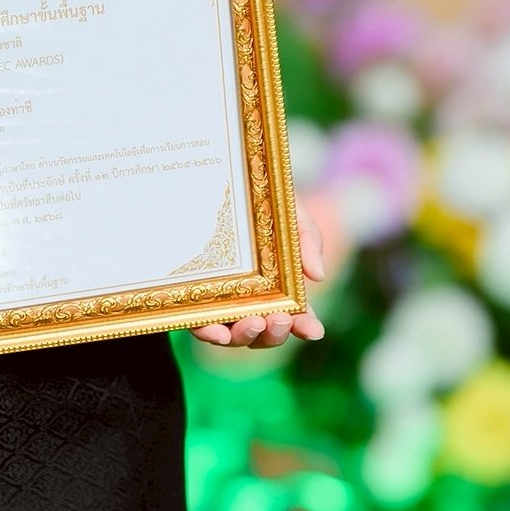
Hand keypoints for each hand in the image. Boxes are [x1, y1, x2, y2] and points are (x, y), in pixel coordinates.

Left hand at [190, 195, 326, 349]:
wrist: (211, 174)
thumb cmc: (256, 195)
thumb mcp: (286, 209)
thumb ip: (307, 237)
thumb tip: (319, 275)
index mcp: (277, 284)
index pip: (295, 315)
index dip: (305, 326)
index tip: (313, 330)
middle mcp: (250, 298)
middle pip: (265, 331)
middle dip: (276, 333)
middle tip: (279, 319)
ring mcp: (221, 300)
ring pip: (235, 334)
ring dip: (247, 336)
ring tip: (255, 323)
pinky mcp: (190, 296)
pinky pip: (199, 324)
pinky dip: (210, 334)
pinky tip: (218, 333)